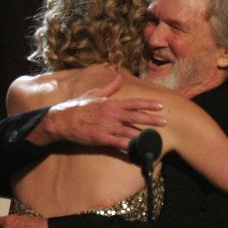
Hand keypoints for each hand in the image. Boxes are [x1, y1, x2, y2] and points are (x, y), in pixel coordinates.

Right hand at [29, 75, 166, 149]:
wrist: (62, 120)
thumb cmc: (78, 106)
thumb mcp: (94, 94)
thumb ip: (109, 87)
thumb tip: (119, 77)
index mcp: (111, 103)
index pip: (133, 103)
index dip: (148, 104)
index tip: (160, 105)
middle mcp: (111, 115)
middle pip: (135, 117)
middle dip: (151, 119)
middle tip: (165, 122)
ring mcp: (107, 128)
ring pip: (129, 131)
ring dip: (143, 135)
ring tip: (155, 138)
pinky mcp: (101, 139)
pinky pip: (118, 144)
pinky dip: (128, 147)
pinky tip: (137, 150)